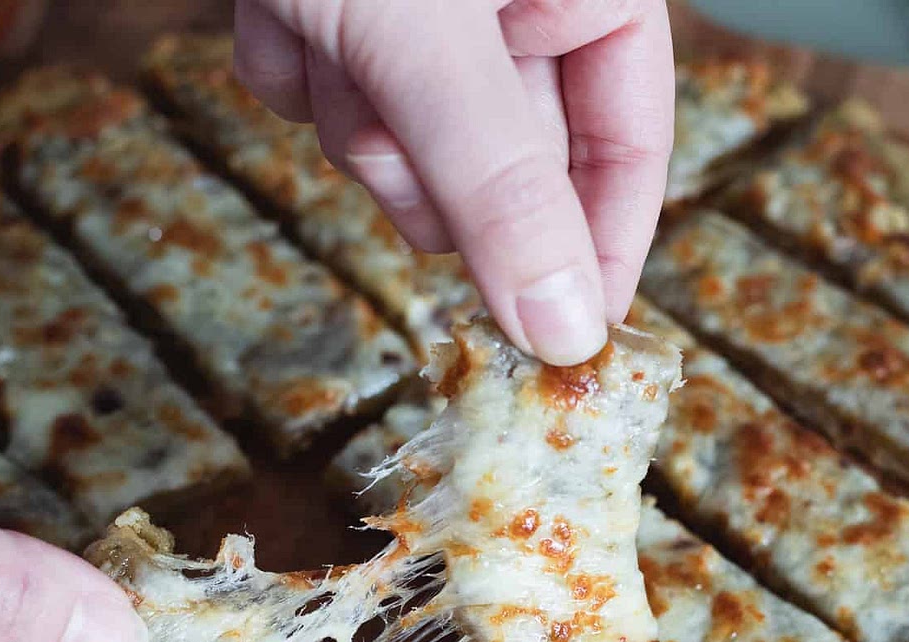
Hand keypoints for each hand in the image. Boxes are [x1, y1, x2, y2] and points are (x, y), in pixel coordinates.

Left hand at [234, 0, 674, 365]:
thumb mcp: (432, 37)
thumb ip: (502, 185)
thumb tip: (567, 328)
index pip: (629, 151)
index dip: (600, 251)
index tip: (569, 341)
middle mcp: (511, 7)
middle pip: (501, 174)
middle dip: (429, 165)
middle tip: (389, 116)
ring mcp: (423, 19)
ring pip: (403, 153)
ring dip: (351, 116)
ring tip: (319, 21)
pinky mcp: (341, 17)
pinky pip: (324, 102)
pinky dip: (290, 70)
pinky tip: (278, 3)